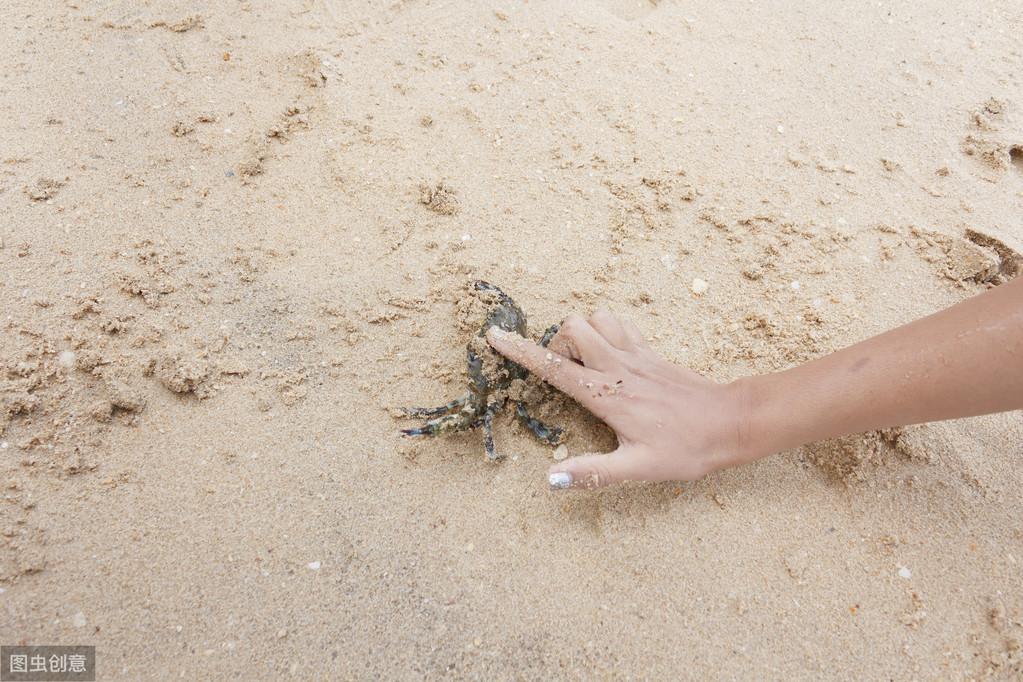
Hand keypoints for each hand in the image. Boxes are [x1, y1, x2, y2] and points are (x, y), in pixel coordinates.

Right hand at [486, 309, 749, 489]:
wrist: (731, 423)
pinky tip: (609, 358)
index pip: (554, 368)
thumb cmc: (687, 448)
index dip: (520, 352)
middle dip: (556, 344)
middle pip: (574, 327)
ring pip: (597, 319)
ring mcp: (636, 355)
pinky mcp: (651, 352)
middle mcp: (618, 367)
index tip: (494, 336)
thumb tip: (551, 479)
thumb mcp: (639, 469)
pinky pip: (620, 325)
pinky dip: (605, 331)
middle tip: (561, 374)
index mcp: (608, 395)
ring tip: (583, 365)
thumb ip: (593, 472)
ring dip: (581, 334)